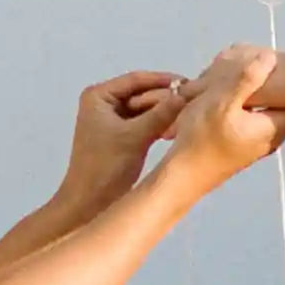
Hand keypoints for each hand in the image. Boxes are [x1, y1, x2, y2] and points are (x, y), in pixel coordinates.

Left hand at [58, 69, 186, 216]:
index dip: (163, 80)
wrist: (89, 204)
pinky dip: (159, 126)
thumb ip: (161, 114)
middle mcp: (104, 104)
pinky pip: (144, 124)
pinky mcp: (121, 137)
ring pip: (145, 110)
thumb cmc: (105, 167)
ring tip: (189, 116)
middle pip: (141, 94)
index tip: (190, 83)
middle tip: (194, 100)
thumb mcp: (135, 137)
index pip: (136, 80)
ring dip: (164, 114)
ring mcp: (112, 121)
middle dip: (166, 99)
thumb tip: (187, 93)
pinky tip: (176, 129)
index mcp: (98, 96)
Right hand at [155, 45, 284, 191]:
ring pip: (275, 113)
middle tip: (281, 65)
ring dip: (271, 94)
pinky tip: (235, 93)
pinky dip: (255, 103)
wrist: (182, 177)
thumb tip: (270, 56)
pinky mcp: (243, 145)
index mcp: (274, 127)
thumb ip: (246, 79)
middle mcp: (273, 137)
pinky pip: (259, 118)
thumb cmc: (202, 140)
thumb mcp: (222, 103)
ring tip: (256, 74)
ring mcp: (258, 143)